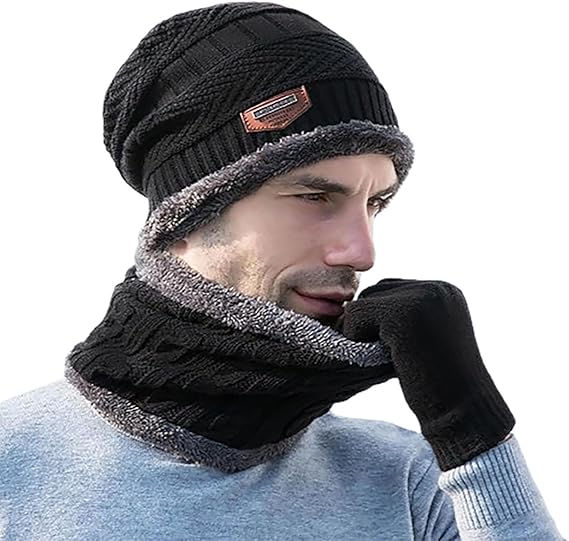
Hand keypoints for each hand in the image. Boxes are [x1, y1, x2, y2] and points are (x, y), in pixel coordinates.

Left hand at [334, 278, 514, 470]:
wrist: (465, 412)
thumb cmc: (441, 384)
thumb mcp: (426, 339)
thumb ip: (403, 317)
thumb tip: (357, 306)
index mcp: (445, 291)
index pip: (392, 289)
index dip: (379, 318)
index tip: (386, 347)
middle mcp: (435, 288)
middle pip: (375, 291)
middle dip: (367, 322)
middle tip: (376, 353)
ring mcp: (420, 298)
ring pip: (363, 302)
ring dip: (360, 330)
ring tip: (378, 356)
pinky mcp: (401, 315)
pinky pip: (355, 315)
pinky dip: (353, 337)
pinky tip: (370, 357)